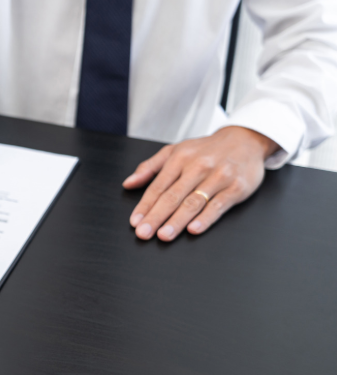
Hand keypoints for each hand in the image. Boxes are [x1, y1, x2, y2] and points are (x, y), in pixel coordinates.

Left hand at [123, 126, 279, 240]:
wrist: (246, 140)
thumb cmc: (206, 150)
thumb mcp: (175, 151)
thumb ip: (150, 167)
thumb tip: (128, 183)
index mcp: (180, 158)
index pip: (158, 186)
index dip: (145, 205)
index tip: (135, 221)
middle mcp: (198, 167)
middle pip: (173, 196)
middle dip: (156, 216)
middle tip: (144, 233)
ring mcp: (218, 177)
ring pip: (194, 202)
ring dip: (177, 220)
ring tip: (164, 235)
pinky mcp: (237, 187)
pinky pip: (219, 205)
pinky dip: (206, 218)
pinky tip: (194, 229)